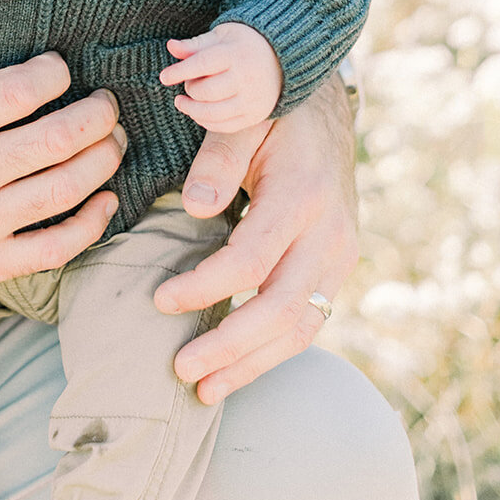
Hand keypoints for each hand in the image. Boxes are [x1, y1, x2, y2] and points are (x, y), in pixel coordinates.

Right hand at [0, 0, 125, 307]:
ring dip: (104, 160)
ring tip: (114, 140)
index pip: (23, 90)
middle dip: (99, 114)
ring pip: (66, 190)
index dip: (56, 72)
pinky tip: (105, 201)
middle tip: (107, 101)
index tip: (60, 67)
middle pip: (60, 138)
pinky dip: (91, 224)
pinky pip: (54, 248)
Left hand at [153, 73, 356, 402]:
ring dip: (252, 364)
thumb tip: (194, 206)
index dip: (204, 286)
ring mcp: (340, 256)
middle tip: (180, 369)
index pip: (251, 259)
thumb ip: (218, 158)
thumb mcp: (243, 116)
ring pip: (301, 327)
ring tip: (204, 390)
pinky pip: (309, 321)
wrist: (327, 110)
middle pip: (281, 309)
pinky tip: (237, 368)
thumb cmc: (273, 111)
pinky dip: (272, 351)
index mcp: (302, 195)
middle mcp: (329, 233)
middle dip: (230, 347)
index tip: (159, 299)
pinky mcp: (337, 268)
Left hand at [160, 21, 281, 130]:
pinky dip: (206, 121)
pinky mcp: (255, 115)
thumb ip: (195, 45)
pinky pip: (225, 126)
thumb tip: (170, 47)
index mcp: (236, 53)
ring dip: (192, 110)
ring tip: (181, 102)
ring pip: (213, 112)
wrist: (282, 58)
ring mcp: (253, 99)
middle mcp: (247, 78)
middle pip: (206, 91)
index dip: (179, 72)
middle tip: (187, 83)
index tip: (164, 77)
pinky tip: (197, 112)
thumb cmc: (244, 44)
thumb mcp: (221, 36)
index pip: (202, 64)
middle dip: (189, 89)